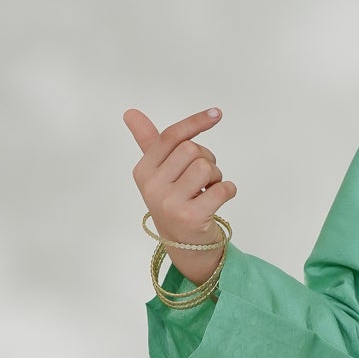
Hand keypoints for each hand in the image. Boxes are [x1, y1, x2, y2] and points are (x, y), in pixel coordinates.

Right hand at [124, 105, 235, 281]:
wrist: (184, 245)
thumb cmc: (174, 201)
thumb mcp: (158, 172)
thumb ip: (149, 141)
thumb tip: (130, 112)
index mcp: (143, 170)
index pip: (171, 136)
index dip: (195, 122)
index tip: (216, 114)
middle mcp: (152, 186)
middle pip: (191, 149)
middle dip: (206, 159)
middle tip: (204, 177)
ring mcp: (170, 203)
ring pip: (205, 167)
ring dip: (216, 176)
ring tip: (208, 189)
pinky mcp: (190, 217)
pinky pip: (221, 189)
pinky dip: (228, 190)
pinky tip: (219, 198)